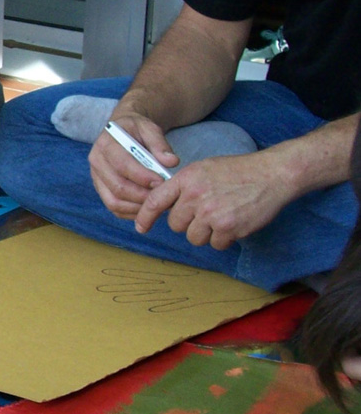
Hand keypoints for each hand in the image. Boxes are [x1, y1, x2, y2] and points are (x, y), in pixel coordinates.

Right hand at [88, 113, 177, 218]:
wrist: (122, 131)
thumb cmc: (136, 130)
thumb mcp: (149, 128)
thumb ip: (159, 143)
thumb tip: (171, 162)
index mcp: (106, 143)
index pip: (122, 165)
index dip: (142, 176)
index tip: (162, 182)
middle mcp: (96, 162)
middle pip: (118, 187)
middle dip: (143, 195)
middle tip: (162, 196)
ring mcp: (96, 178)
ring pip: (114, 202)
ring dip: (138, 207)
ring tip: (157, 203)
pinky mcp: (101, 189)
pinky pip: (114, 208)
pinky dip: (132, 212)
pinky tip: (147, 207)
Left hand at [133, 150, 291, 248]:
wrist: (272, 174)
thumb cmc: (238, 171)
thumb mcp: (203, 169)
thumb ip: (183, 186)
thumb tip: (166, 206)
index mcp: (186, 179)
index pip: (155, 201)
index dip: (144, 217)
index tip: (140, 228)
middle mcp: (195, 197)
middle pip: (175, 225)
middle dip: (188, 223)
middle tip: (206, 212)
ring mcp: (211, 213)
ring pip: (194, 237)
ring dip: (206, 233)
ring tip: (221, 216)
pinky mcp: (228, 228)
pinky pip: (215, 244)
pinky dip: (224, 238)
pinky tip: (234, 222)